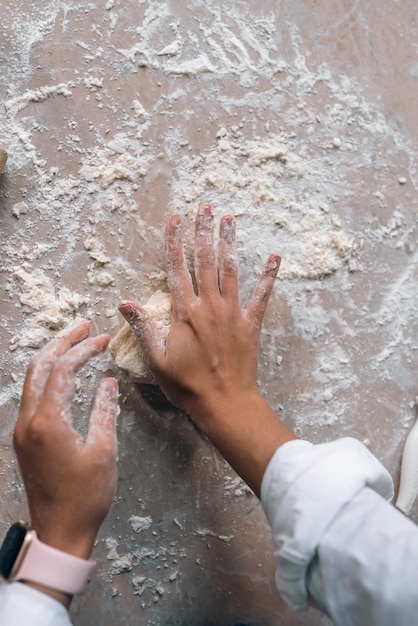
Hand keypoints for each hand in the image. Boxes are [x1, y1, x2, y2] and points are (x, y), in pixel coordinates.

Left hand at [14, 321, 118, 563]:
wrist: (59, 530)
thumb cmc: (86, 495)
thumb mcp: (103, 450)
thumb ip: (105, 410)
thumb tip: (108, 382)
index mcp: (48, 421)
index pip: (62, 370)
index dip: (83, 350)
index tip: (103, 340)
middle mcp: (28, 420)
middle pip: (39, 366)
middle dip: (62, 342)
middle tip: (84, 327)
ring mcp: (22, 429)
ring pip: (31, 378)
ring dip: (52, 356)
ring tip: (74, 342)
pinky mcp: (24, 438)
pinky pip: (31, 395)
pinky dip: (47, 375)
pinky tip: (63, 373)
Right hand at [119, 204, 295, 495]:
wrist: (225, 403)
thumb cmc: (187, 385)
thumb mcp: (157, 360)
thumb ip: (144, 328)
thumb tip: (125, 302)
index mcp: (185, 312)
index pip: (176, 268)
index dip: (174, 242)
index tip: (175, 218)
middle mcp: (209, 305)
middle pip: (205, 260)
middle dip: (203, 231)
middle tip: (205, 206)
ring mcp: (232, 313)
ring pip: (231, 270)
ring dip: (229, 243)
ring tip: (229, 218)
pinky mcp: (251, 324)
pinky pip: (261, 296)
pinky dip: (269, 276)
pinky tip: (275, 257)